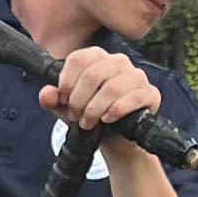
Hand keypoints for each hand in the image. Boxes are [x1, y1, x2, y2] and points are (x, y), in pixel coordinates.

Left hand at [44, 41, 162, 137]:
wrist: (115, 139)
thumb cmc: (91, 116)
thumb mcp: (66, 109)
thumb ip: (52, 100)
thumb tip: (46, 94)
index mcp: (98, 58)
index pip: (79, 59)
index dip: (66, 81)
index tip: (63, 99)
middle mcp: (118, 62)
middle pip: (93, 74)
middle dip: (79, 100)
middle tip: (76, 116)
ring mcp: (137, 76)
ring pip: (112, 88)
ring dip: (95, 109)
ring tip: (89, 122)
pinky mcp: (151, 93)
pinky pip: (133, 97)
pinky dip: (116, 111)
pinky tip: (107, 119)